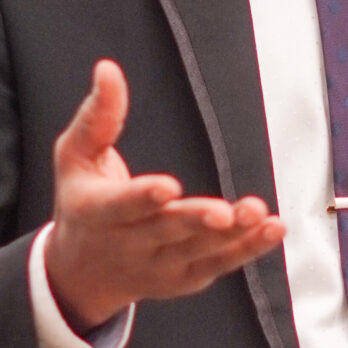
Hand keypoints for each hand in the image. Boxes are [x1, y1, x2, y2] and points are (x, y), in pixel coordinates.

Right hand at [45, 60, 285, 332]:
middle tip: (222, 212)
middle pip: (164, 232)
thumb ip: (96, 116)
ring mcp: (158, 266)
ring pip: (197, 251)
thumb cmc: (81, 201)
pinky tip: (273, 230)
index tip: (168, 187)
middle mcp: (127, 245)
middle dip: (194, 221)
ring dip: (231, 235)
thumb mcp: (74, 157)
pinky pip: (219, 264)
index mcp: (95, 213)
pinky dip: (247, 249)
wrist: (82, 272)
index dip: (143, 198)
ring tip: (258, 214)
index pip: (120, 207)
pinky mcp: (185, 278)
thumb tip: (108, 69)